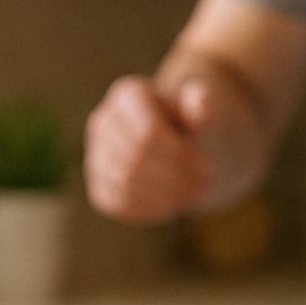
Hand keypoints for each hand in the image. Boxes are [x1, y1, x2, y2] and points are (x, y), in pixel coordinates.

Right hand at [84, 75, 220, 222]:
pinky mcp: (100, 186)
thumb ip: (203, 103)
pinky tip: (174, 206)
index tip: (209, 166)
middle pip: (134, 160)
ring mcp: (96, 155)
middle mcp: (103, 122)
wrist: (182, 140)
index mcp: (127, 94)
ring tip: (193, 197)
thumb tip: (201, 102)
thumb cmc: (194, 121)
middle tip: (205, 188)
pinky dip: (148, 209)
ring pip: (125, 184)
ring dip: (164, 197)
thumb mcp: (206, 108)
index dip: (179, 155)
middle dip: (174, 179)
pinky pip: (119, 204)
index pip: (147, 133)